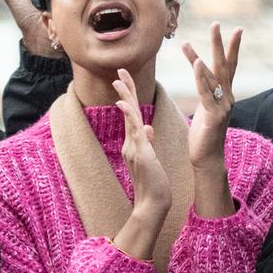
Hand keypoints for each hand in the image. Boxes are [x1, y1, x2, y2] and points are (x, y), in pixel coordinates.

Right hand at [111, 69, 170, 259]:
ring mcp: (133, 148)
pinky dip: (130, 118)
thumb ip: (147, 142)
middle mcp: (130, 143)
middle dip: (124, 90)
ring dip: (125, 98)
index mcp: (134, 143)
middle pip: (127, 111)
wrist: (153, 202)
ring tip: (119, 80)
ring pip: (129, 118)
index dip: (129, 97)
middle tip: (119, 70)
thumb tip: (147, 128)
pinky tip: (124, 105)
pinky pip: (134, 132)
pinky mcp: (140, 154)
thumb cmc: (153, 183)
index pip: (132, 114)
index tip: (126, 79)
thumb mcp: (150, 159)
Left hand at [182, 22, 241, 169]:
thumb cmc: (204, 136)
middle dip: (221, 44)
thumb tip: (202, 78)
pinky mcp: (213, 116)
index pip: (229, 67)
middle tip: (218, 24)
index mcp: (225, 96)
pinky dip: (201, 77)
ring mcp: (222, 107)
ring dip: (200, 58)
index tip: (235, 30)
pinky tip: (196, 63)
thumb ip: (206, 92)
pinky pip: (206, 93)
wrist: (208, 159)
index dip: (232, 48)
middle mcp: (227, 98)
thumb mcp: (205, 108)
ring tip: (186, 43)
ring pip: (212, 78)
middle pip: (225, 66)